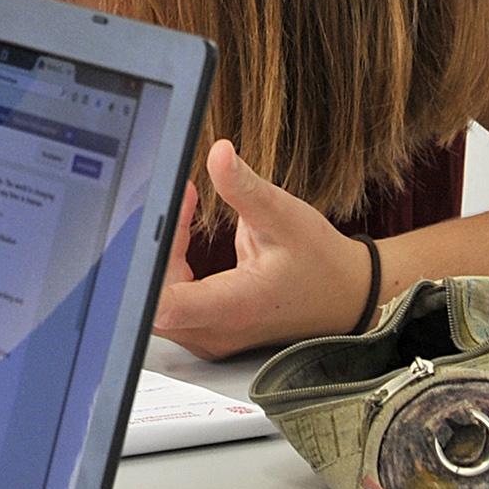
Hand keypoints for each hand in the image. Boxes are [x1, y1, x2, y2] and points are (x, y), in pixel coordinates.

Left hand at [152, 141, 376, 358]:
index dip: (141, 274)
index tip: (141, 234)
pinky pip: (169, 301)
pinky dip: (169, 265)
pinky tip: (182, 233)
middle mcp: (217, 330)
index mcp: (235, 306)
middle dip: (153, 247)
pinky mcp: (210, 330)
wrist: (347, 296)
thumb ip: (243, 186)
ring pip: (156, 300)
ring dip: (161, 253)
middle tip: (175, 205)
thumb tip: (218, 153)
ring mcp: (212, 336)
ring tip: (183, 211)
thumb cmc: (320, 262)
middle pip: (150, 296)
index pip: (165, 306)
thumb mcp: (283, 214)